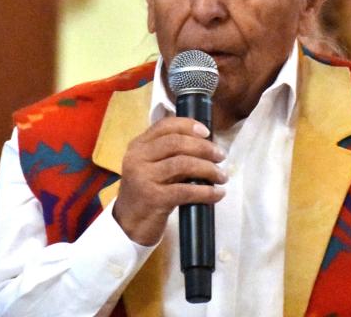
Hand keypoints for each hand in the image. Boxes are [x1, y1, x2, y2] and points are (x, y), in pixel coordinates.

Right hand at [112, 117, 226, 245]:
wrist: (128, 225)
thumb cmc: (146, 192)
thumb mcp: (151, 166)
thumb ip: (168, 153)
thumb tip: (205, 143)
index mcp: (138, 146)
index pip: (165, 125)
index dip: (188, 125)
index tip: (207, 132)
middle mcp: (137, 158)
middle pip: (176, 143)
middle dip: (204, 147)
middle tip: (221, 156)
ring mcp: (143, 178)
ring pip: (183, 164)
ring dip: (209, 169)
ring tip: (222, 176)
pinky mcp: (153, 198)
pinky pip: (186, 191)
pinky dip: (206, 192)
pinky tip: (217, 194)